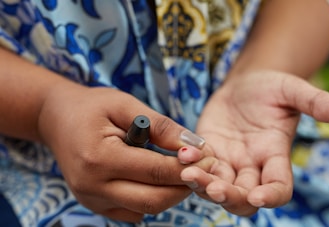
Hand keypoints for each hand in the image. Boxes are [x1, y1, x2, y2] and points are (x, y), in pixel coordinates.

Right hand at [37, 84, 210, 221]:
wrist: (57, 119)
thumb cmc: (91, 107)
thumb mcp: (126, 105)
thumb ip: (161, 126)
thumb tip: (195, 146)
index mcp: (98, 158)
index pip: (154, 171)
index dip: (187, 167)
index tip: (210, 158)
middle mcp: (91, 186)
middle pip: (153, 200)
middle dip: (184, 186)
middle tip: (204, 169)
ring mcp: (90, 199)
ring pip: (145, 209)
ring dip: (171, 194)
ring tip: (183, 171)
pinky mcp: (94, 204)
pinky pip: (132, 211)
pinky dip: (152, 198)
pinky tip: (159, 179)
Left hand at [179, 70, 328, 215]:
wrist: (243, 84)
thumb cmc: (270, 87)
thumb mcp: (291, 90)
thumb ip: (314, 101)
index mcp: (275, 155)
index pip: (278, 187)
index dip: (271, 196)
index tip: (257, 196)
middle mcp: (251, 165)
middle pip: (243, 196)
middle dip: (228, 196)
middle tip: (214, 188)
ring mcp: (228, 160)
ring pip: (217, 186)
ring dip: (203, 185)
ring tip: (188, 173)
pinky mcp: (208, 151)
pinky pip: (199, 166)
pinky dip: (190, 164)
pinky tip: (182, 155)